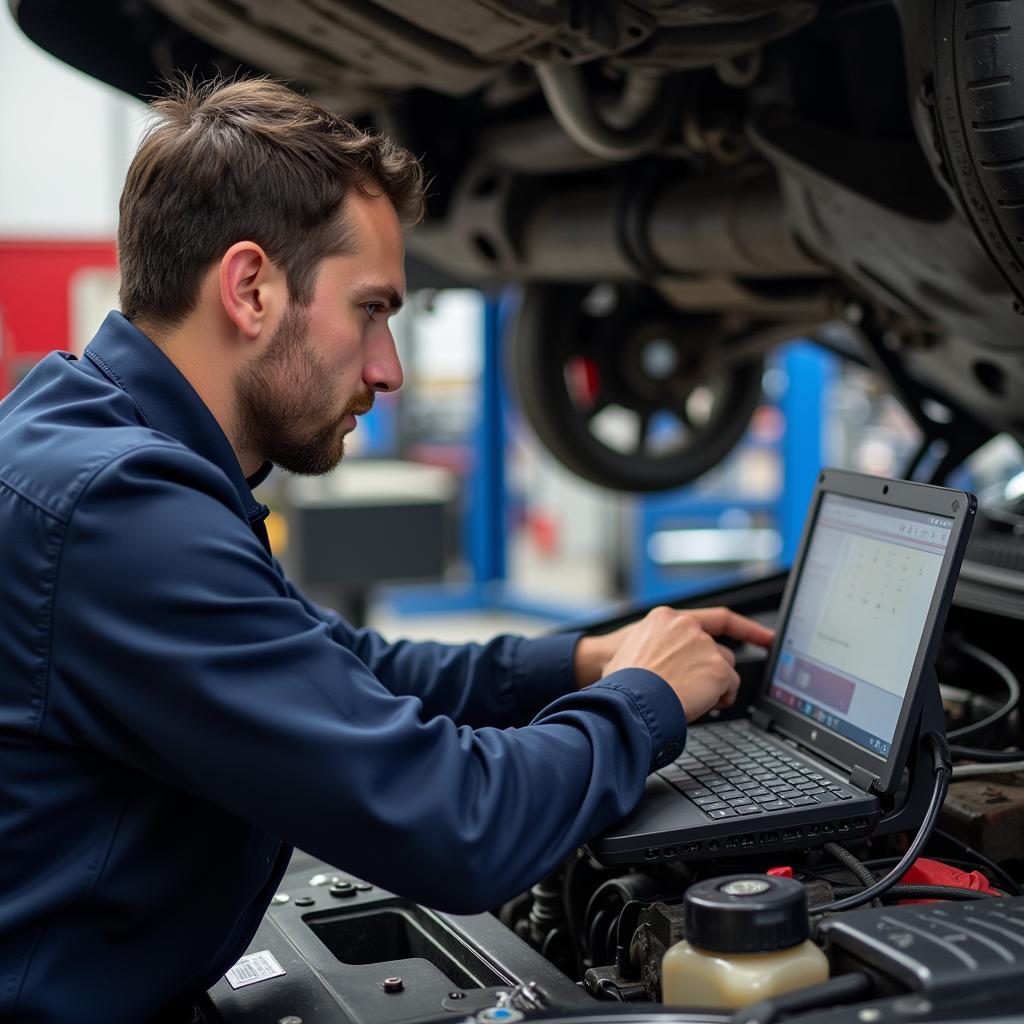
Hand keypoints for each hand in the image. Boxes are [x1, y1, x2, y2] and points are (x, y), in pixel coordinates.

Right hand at [575, 605, 774, 722]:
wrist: (626, 700)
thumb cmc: (621, 684)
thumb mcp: (631, 652)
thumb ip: (655, 648)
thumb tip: (658, 665)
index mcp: (666, 618)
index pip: (718, 619)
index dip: (746, 628)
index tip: (769, 637)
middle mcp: (688, 627)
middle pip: (719, 651)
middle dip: (713, 673)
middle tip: (696, 691)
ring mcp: (704, 646)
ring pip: (726, 669)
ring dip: (714, 687)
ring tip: (689, 699)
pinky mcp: (717, 667)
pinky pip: (731, 687)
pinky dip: (720, 699)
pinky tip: (699, 705)